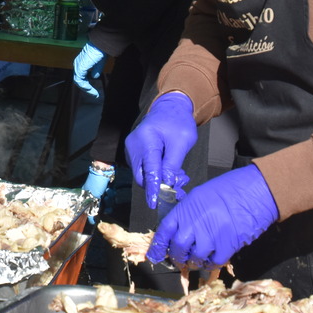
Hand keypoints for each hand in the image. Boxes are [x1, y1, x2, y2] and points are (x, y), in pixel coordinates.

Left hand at [72, 42, 105, 97]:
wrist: (101, 44)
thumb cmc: (101, 50)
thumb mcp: (99, 62)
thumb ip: (96, 70)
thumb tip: (94, 77)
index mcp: (80, 62)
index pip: (80, 76)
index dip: (86, 84)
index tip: (94, 90)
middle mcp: (77, 64)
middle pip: (78, 80)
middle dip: (86, 88)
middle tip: (94, 94)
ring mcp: (78, 66)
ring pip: (78, 81)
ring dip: (86, 89)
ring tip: (94, 94)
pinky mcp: (80, 68)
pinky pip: (80, 81)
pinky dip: (85, 86)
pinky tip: (91, 90)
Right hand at [81, 162, 114, 223]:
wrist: (104, 170)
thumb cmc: (95, 183)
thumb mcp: (92, 197)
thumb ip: (92, 210)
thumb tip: (92, 222)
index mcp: (87, 198)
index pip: (91, 210)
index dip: (97, 213)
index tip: (101, 215)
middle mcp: (94, 196)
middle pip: (101, 207)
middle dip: (105, 205)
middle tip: (106, 201)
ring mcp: (101, 193)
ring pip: (108, 203)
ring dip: (109, 199)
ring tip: (108, 192)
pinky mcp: (108, 190)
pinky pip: (112, 197)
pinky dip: (112, 194)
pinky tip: (111, 190)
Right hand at [124, 92, 196, 207]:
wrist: (169, 108)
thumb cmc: (178, 123)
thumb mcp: (181, 142)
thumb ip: (172, 164)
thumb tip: (167, 184)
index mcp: (146, 140)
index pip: (149, 170)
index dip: (153, 188)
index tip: (154, 203)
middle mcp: (133, 145)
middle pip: (142, 175)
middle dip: (159, 186)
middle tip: (180, 190)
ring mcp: (131, 149)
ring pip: (142, 174)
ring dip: (159, 181)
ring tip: (179, 177)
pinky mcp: (133, 152)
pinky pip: (142, 169)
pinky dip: (155, 174)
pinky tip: (170, 171)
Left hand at [146, 164, 278, 268]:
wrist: (254, 191)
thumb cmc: (228, 190)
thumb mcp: (200, 195)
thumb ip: (187, 213)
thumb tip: (179, 230)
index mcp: (186, 208)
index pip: (164, 230)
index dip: (158, 246)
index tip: (154, 255)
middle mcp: (195, 223)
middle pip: (178, 248)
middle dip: (176, 257)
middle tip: (179, 259)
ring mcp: (211, 235)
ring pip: (195, 258)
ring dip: (193, 262)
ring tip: (196, 260)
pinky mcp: (227, 245)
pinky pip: (214, 262)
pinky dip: (211, 264)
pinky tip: (212, 259)